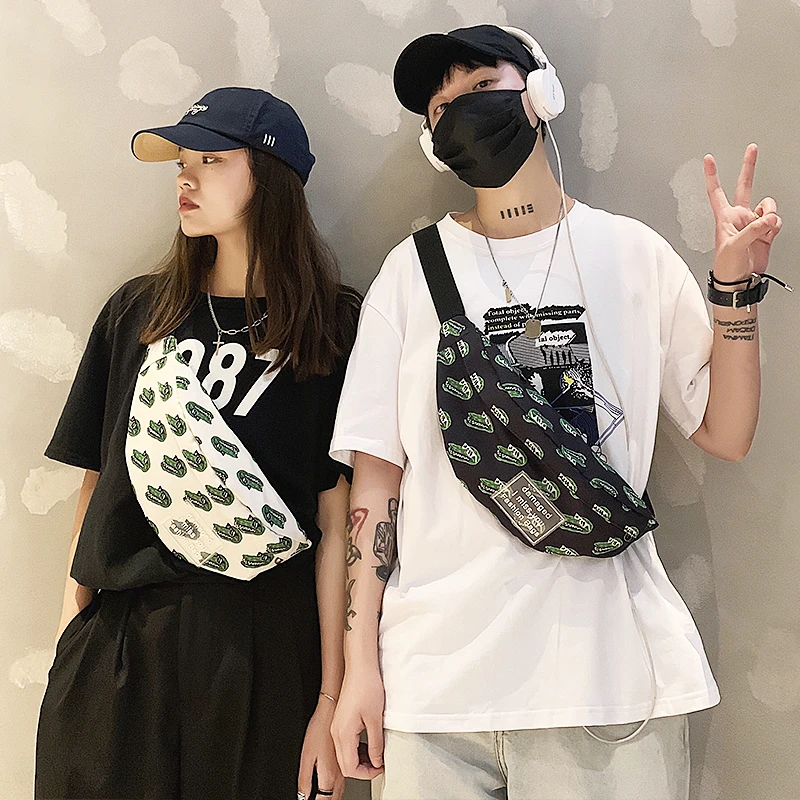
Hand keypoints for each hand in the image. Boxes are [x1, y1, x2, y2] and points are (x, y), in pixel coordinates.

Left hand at [298, 697, 344, 799]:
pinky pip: (346, 776)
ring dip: (334, 794)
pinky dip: (340, 782)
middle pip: (335, 797)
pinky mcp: (347, 757)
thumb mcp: (306, 755)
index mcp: (329, 776)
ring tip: (323, 794)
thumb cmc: (320, 728)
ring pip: (341, 788)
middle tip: (318, 799)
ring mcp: (344, 765)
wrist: (333, 710)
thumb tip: (303, 796)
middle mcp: (340, 774)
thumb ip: (304, 779)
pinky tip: (332, 779)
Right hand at [331, 669, 385, 779]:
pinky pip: (344, 743)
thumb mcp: (376, 720)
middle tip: (378, 764)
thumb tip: (377, 761)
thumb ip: (376, 745)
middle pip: (345, 764)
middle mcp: (336, 732)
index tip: (379, 768)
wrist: (359, 667)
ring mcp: (337, 726)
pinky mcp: (340, 721)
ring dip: (359, 759)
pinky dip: (356, 748)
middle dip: (362, 769)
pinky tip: (367, 742)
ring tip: (375, 754)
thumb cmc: (366, 687)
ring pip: (344, 754)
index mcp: (343, 734)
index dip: (367, 773)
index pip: (350, 768)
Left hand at [704, 144, 781, 282]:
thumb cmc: (726, 266)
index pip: (716, 191)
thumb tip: (769, 219)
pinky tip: (768, 235)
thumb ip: (753, 230)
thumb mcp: (734, 246)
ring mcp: (753, 223)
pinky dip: (775, 226)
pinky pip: (776, 220)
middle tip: (752, 149)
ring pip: (768, 206)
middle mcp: (739, 217)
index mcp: (724, 218)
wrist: (739, 281)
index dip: (713, 175)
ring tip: (764, 229)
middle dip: (748, 167)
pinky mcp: (765, 232)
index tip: (708, 159)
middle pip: (744, 186)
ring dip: (770, 214)